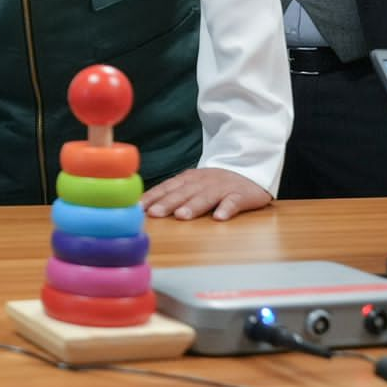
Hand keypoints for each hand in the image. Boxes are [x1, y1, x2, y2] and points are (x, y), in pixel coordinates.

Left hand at [139, 168, 270, 220]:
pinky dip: (227, 208)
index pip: (166, 187)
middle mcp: (202, 182)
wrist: (249, 169)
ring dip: (193, 206)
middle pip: (183, 192)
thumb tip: (145, 207)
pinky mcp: (241, 194)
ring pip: (205, 196)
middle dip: (167, 203)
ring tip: (181, 216)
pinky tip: (219, 217)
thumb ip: (173, 193)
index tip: (137, 207)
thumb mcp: (192, 184)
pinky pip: (234, 201)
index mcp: (188, 179)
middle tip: (154, 213)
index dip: (152, 197)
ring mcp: (222, 187)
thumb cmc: (214, 183)